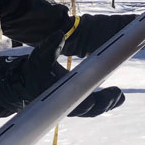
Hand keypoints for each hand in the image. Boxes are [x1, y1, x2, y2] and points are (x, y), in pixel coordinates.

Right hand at [4, 31, 125, 117]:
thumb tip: (59, 35)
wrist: (25, 81)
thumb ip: (49, 47)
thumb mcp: (39, 57)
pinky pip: (92, 105)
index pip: (77, 103)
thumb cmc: (33, 69)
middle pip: (89, 109)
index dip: (90, 102)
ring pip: (92, 109)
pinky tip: (117, 96)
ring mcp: (72, 104)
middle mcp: (66, 103)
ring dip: (107, 103)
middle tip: (118, 93)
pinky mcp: (76, 101)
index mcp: (58, 95)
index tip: (100, 98)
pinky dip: (104, 102)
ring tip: (120, 96)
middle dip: (104, 103)